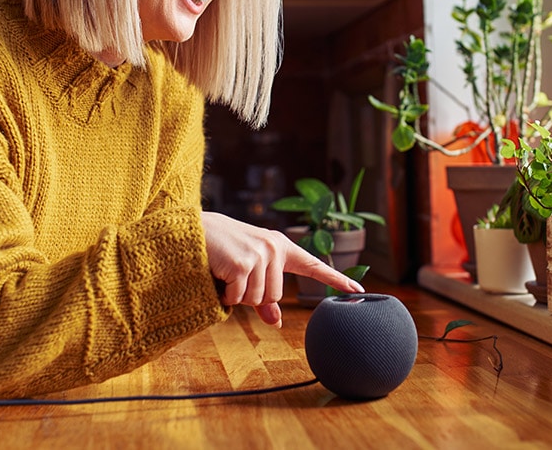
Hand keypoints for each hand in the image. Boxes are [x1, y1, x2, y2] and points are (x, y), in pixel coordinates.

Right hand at [200, 212, 363, 327]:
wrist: (193, 230)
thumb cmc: (221, 248)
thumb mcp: (247, 269)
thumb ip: (264, 294)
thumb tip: (277, 321)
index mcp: (279, 246)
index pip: (313, 265)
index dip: (335, 279)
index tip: (358, 289)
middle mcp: (273, 248)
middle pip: (275, 296)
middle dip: (251, 294)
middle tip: (234, 274)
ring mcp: (260, 255)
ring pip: (257, 300)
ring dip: (237, 295)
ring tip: (225, 271)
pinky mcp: (243, 264)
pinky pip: (240, 299)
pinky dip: (226, 295)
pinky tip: (218, 275)